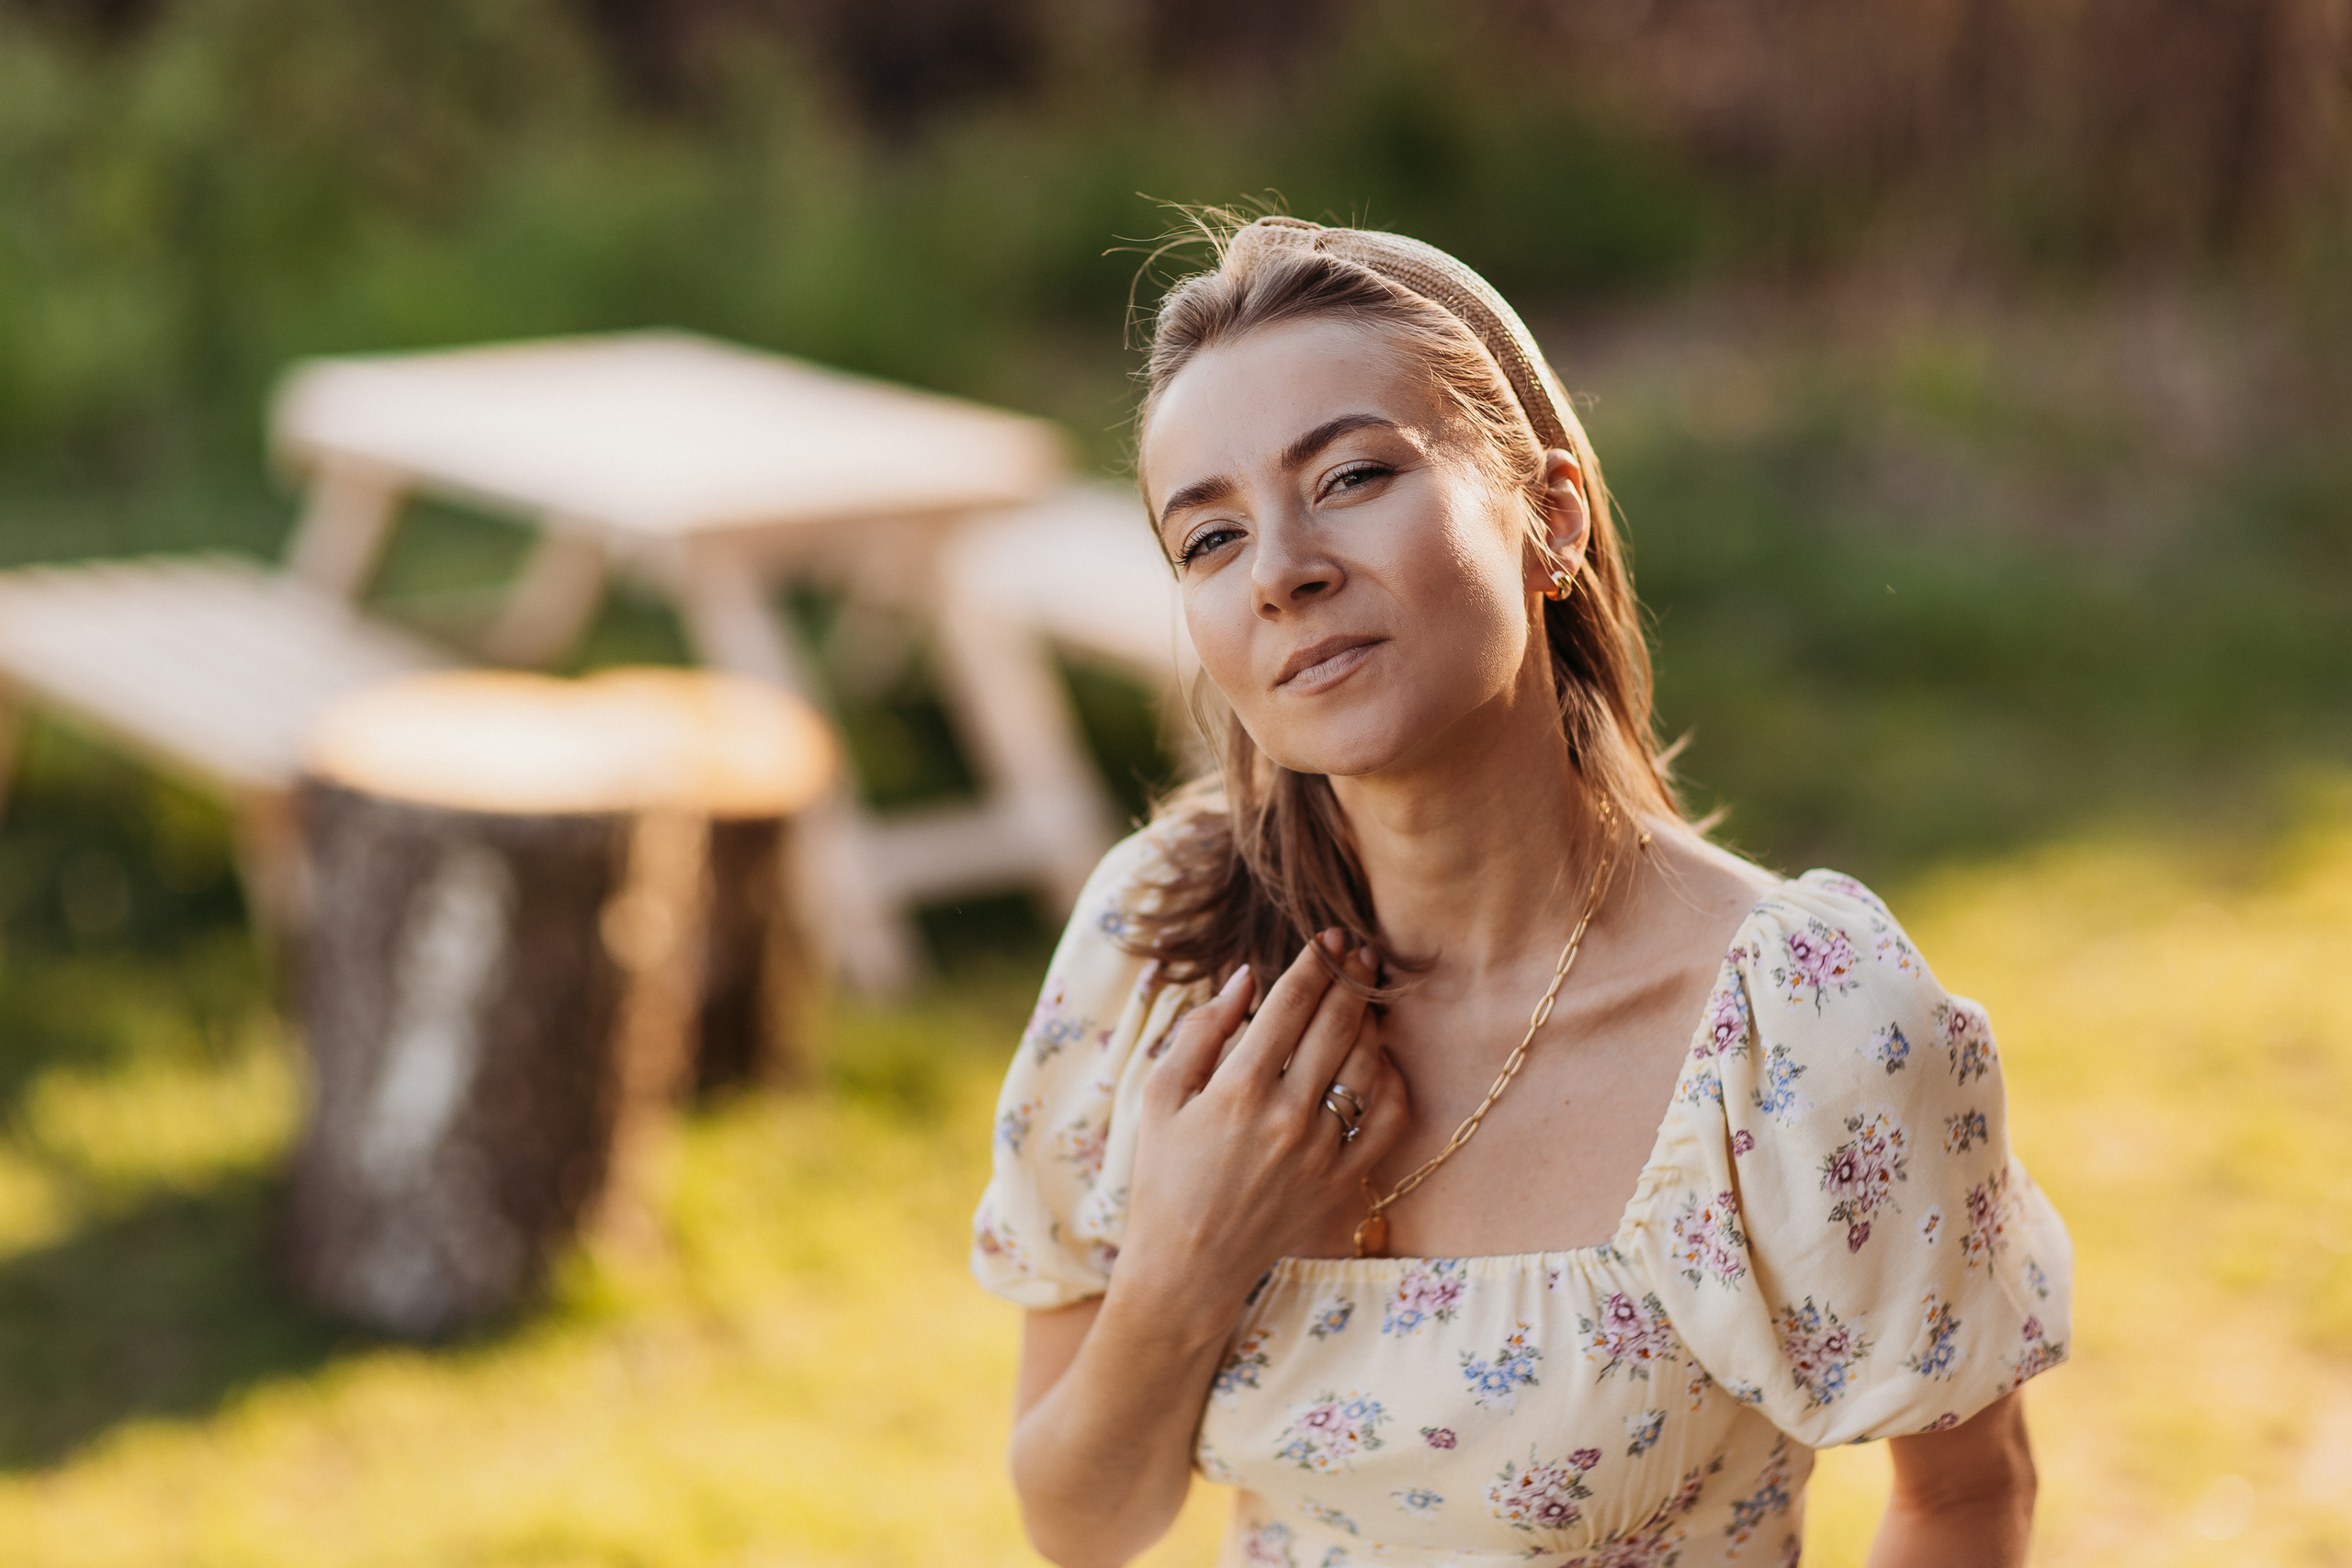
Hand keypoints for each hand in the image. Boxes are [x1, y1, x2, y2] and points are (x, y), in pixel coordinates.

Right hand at [1118, 931, 1410, 1321]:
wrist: (1188, 1264)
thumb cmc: (1164, 1174)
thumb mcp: (1159, 1095)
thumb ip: (1201, 1032)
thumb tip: (1244, 979)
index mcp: (1238, 1088)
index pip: (1291, 1003)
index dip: (1314, 962)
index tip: (1327, 938)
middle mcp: (1287, 1115)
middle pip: (1337, 1024)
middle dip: (1351, 978)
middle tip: (1358, 952)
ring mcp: (1321, 1150)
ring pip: (1366, 1064)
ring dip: (1371, 1021)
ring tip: (1368, 996)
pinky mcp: (1342, 1181)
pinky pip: (1387, 1120)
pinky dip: (1390, 1082)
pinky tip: (1380, 1059)